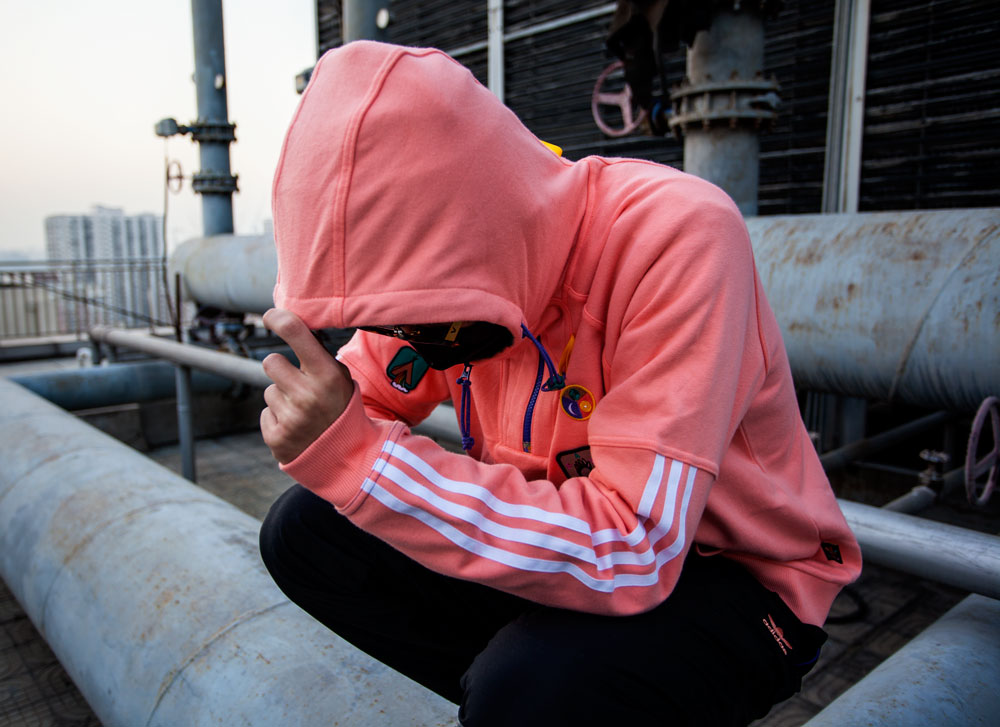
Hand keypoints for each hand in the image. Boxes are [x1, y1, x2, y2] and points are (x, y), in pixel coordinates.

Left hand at [260, 308, 353, 462]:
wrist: (347, 457)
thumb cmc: (341, 408)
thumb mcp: (341, 378)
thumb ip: (318, 355)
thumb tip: (289, 324)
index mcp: (326, 375)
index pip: (294, 332)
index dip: (277, 319)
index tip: (270, 316)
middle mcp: (306, 395)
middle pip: (271, 361)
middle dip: (281, 370)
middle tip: (298, 383)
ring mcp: (290, 418)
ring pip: (268, 390)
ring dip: (282, 398)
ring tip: (302, 411)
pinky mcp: (276, 437)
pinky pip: (265, 413)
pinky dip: (278, 419)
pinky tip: (296, 426)